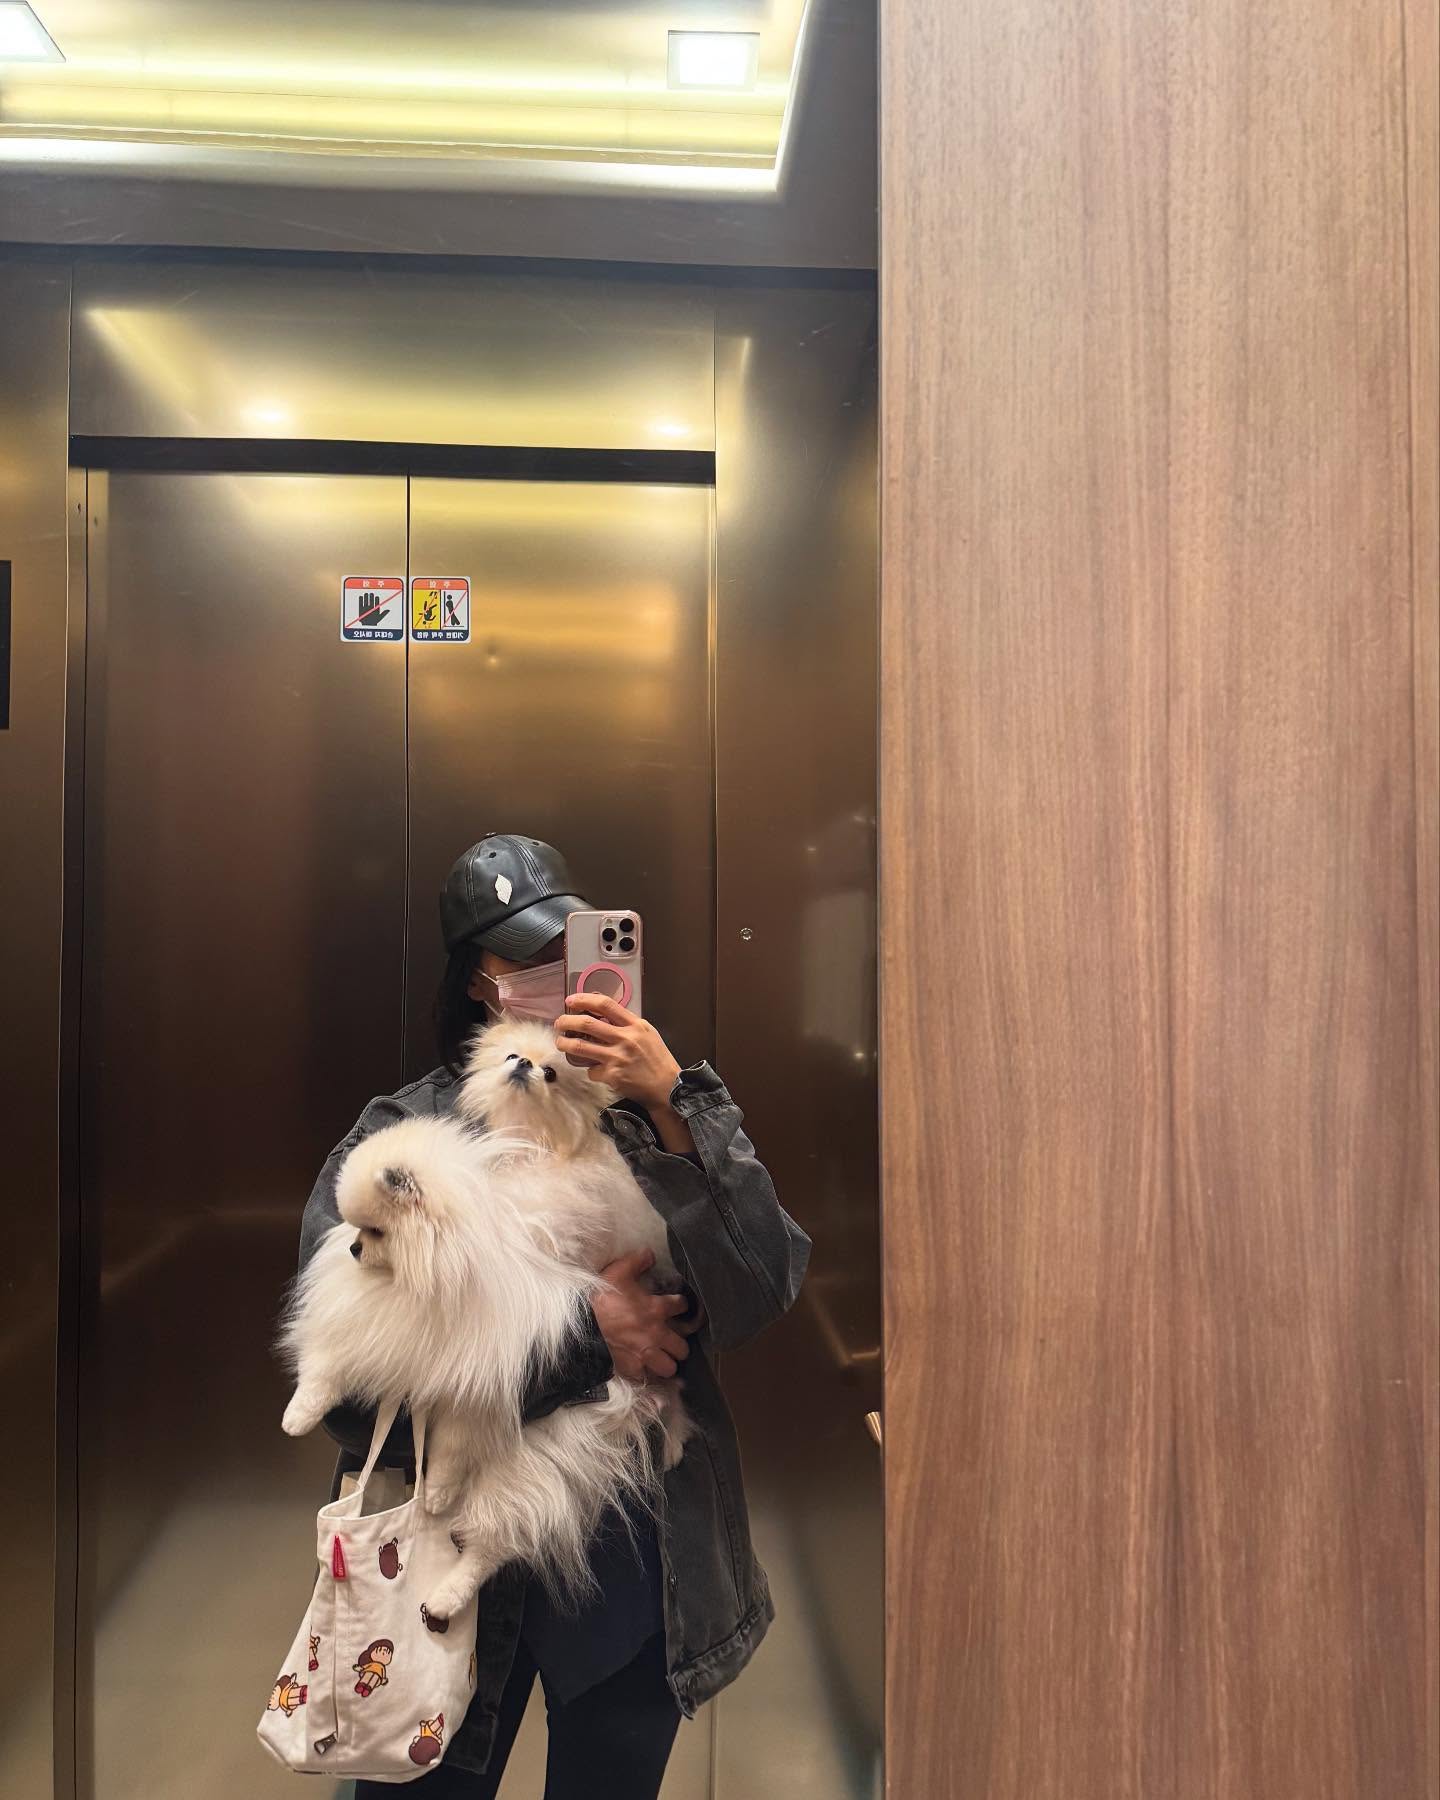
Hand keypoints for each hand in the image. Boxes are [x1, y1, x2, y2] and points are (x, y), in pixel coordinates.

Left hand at [556, 992, 681, 1113]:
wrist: (667, 1086)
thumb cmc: (657, 1058)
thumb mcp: (647, 1033)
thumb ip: (625, 1022)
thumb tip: (600, 1010)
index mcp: (634, 1025)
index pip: (605, 1005)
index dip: (584, 999)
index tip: (570, 1000)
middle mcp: (625, 1039)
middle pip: (586, 1024)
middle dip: (566, 1021)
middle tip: (559, 1023)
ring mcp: (616, 1058)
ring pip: (579, 1047)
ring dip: (564, 1044)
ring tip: (561, 1043)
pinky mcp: (612, 1076)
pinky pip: (590, 1070)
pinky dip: (590, 1070)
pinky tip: (596, 1070)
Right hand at [591, 1248, 700, 1380]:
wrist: (580, 1327)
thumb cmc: (600, 1299)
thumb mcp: (618, 1272)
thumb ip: (637, 1261)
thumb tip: (650, 1253)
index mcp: (656, 1310)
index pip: (681, 1306)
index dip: (680, 1304)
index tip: (676, 1305)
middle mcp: (656, 1335)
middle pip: (682, 1347)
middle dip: (679, 1344)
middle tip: (672, 1339)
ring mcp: (645, 1355)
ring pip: (670, 1367)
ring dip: (667, 1362)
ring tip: (661, 1357)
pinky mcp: (631, 1370)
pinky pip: (648, 1378)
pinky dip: (647, 1375)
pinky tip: (644, 1370)